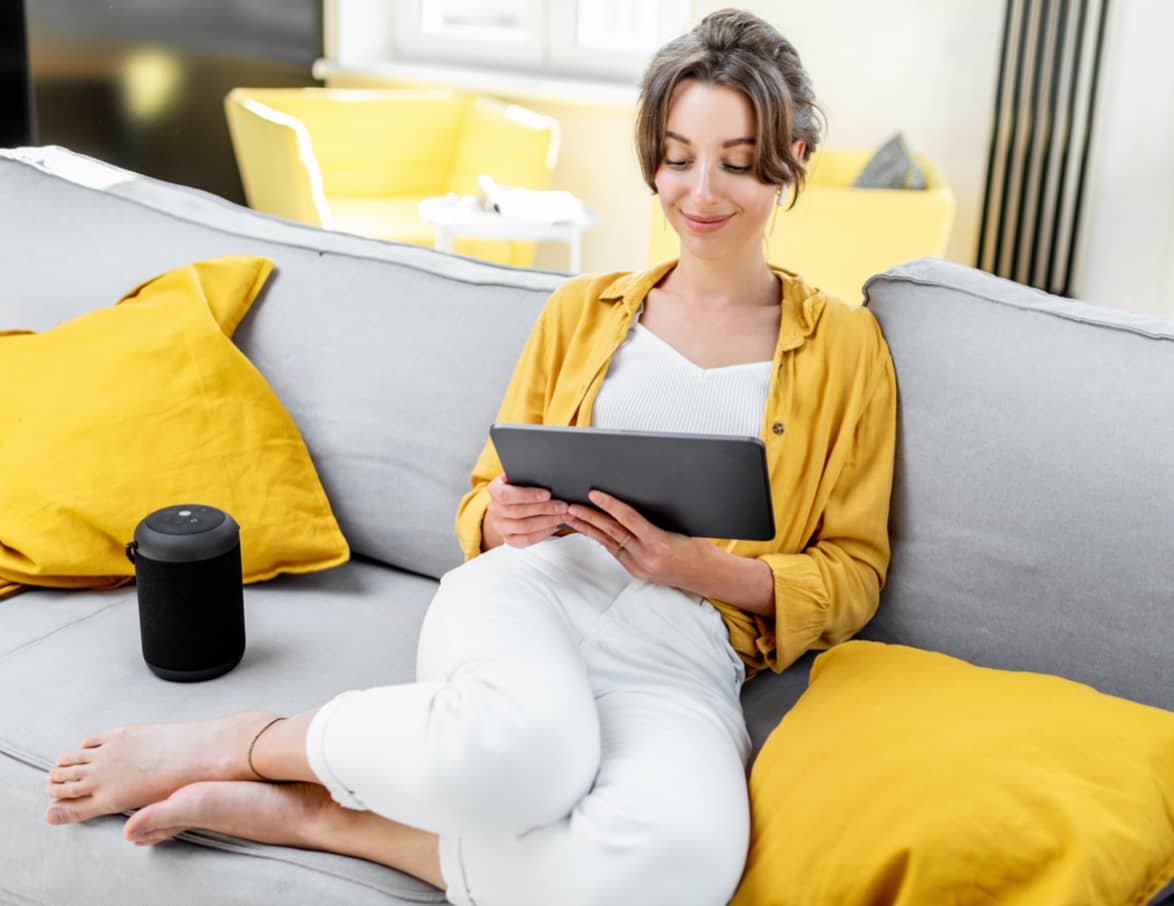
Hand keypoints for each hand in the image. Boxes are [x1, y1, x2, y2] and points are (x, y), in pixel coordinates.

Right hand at [484, 475, 568, 548]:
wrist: (509, 505)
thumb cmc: (518, 489)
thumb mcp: (519, 479)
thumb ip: (527, 477)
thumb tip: (545, 477)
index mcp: (495, 490)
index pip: (506, 494)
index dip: (527, 495)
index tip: (547, 494)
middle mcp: (494, 509)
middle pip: (518, 512)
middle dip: (544, 509)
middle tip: (562, 506)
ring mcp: (500, 526)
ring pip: (524, 527)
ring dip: (547, 521)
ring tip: (562, 516)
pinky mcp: (509, 539)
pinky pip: (526, 540)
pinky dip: (543, 533)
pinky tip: (554, 526)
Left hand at [565, 489, 708, 588]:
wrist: (707, 575)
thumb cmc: (699, 548)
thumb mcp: (681, 526)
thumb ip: (656, 517)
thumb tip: (633, 498)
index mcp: (659, 543)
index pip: (627, 518)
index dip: (609, 504)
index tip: (594, 494)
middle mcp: (646, 557)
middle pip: (611, 531)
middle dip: (589, 517)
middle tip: (571, 505)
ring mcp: (639, 567)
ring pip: (608, 543)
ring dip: (588, 528)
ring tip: (571, 517)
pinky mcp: (636, 572)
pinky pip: (614, 552)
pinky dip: (601, 539)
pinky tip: (590, 530)